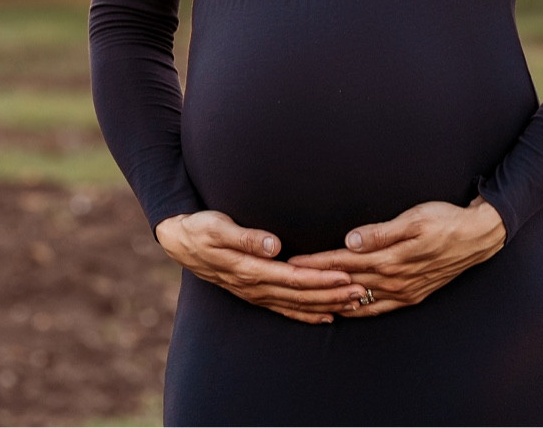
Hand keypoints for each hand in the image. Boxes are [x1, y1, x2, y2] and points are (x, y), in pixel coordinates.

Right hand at [154, 210, 368, 323]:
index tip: (345, 277)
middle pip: (300, 296)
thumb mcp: (218, 227)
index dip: (320, 280)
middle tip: (362, 292)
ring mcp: (256, 293)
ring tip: (354, 303)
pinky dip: (307, 314)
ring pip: (296, 305)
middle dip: (332, 295)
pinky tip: (326, 316)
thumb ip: (246, 237)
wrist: (180, 241)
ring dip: (326, 305)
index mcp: (250, 270)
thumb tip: (273, 245)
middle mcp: (256, 287)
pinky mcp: (256, 293)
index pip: (293, 278)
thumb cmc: (200, 228)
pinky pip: (286, 309)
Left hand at [286, 197, 505, 316]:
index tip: (294, 262)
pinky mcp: (412, 295)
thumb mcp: (413, 219)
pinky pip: (379, 308)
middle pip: (346, 282)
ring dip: (334, 300)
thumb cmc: (445, 221)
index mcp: (390, 258)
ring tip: (311, 302)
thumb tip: (351, 241)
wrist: (477, 237)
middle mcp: (394, 280)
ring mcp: (404, 292)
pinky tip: (348, 310)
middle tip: (291, 283)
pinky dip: (359, 310)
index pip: (343, 261)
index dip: (317, 262)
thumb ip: (379, 233)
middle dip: (317, 283)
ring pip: (360, 300)